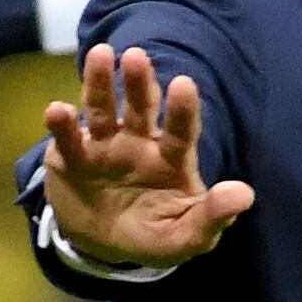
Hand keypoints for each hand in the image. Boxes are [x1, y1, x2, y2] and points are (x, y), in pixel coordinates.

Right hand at [42, 45, 255, 268]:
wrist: (104, 246)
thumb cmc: (154, 235)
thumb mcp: (186, 236)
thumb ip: (213, 216)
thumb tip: (245, 195)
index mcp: (171, 157)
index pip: (181, 130)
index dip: (182, 109)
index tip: (184, 84)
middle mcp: (138, 142)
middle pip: (141, 107)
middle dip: (139, 81)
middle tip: (136, 56)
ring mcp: (104, 145)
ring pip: (102, 109)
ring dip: (100, 83)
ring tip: (100, 55)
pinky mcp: (71, 157)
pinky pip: (67, 138)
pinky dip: (62, 123)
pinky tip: (57, 110)